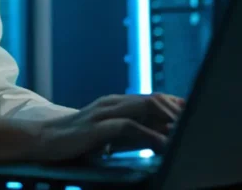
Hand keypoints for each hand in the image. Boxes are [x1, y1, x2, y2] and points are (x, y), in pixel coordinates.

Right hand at [34, 93, 184, 162]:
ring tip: (185, 131)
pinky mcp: (97, 127)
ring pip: (145, 107)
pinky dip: (148, 134)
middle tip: (198, 122)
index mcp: (118, 103)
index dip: (176, 105)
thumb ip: (134, 133)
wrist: (43, 140)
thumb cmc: (78, 140)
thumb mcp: (110, 135)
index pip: (154, 98)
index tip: (196, 114)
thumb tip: (162, 138)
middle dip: (178, 110)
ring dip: (167, 119)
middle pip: (154, 99)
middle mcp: (114, 102)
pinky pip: (128, 126)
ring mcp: (105, 112)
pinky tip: (161, 144)